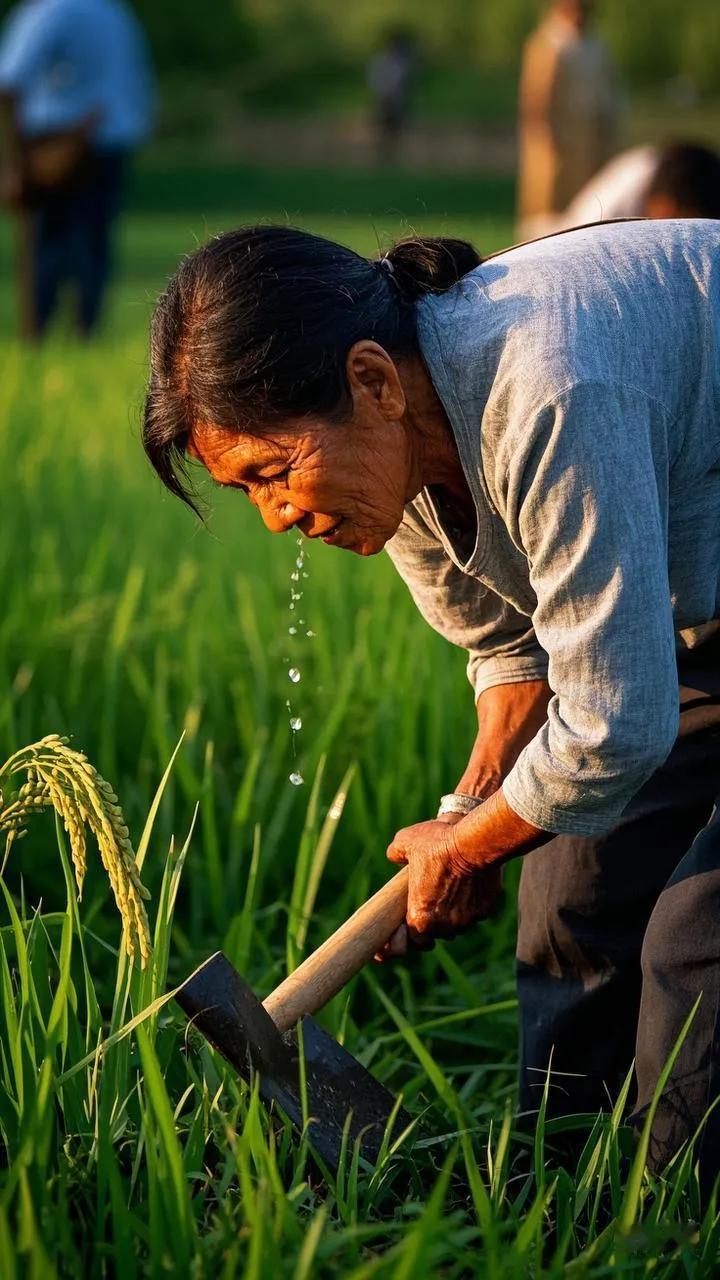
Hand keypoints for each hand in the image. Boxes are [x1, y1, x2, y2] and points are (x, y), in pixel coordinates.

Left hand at [374, 814, 501, 960]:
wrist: (473, 844)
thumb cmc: (437, 845)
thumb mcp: (406, 842)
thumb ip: (396, 854)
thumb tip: (395, 855)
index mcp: (421, 918)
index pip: (415, 942)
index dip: (412, 934)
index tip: (413, 922)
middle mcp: (444, 926)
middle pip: (437, 932)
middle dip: (434, 920)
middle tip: (431, 900)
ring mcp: (466, 921)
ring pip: (457, 924)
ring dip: (452, 914)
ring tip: (450, 891)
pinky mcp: (484, 911)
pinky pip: (475, 912)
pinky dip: (471, 903)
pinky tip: (469, 885)